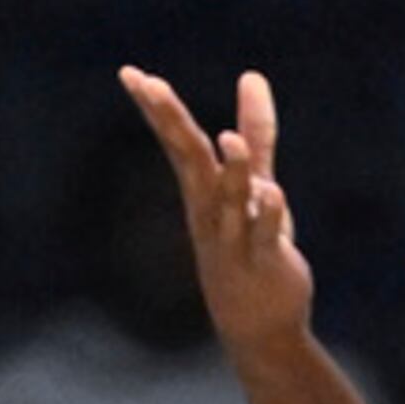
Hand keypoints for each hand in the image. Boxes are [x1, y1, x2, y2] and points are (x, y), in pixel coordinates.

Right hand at [121, 69, 311, 352]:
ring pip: (229, 202)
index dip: (158, 109)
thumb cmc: (252, 252)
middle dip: (171, 124)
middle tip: (151, 85)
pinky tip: (273, 194)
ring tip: (228, 139)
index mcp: (203, 192)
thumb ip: (255, 135)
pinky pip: (264, 238)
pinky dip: (269, 217)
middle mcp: (211, 213)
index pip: (177, 143)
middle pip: (189, 163)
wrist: (260, 331)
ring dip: (230, 172)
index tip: (131, 73)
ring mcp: (234, 240)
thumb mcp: (254, 187)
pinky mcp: (264, 264)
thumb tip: (252, 76)